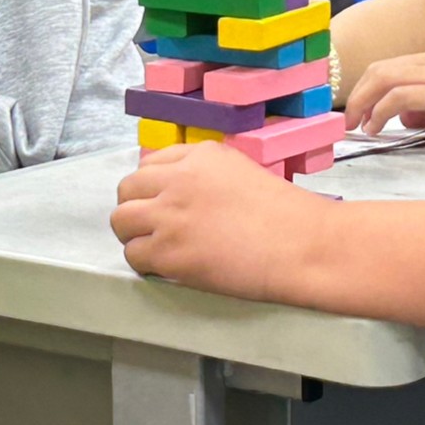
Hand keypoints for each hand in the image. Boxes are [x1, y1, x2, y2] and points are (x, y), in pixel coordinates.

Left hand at [112, 144, 338, 301]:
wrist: (303, 246)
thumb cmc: (288, 216)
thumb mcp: (245, 172)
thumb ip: (208, 176)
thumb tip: (184, 197)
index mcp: (200, 156)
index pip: (151, 164)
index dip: (153, 188)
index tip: (163, 203)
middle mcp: (178, 179)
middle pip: (128, 189)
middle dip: (136, 208)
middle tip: (154, 228)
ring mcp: (169, 215)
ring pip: (121, 221)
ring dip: (134, 235)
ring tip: (156, 249)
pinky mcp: (168, 253)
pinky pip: (134, 255)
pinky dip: (146, 264)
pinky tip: (167, 268)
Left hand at [348, 50, 424, 147]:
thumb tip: (408, 119)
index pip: (391, 68)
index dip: (367, 90)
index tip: (356, 116)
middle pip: (379, 69)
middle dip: (356, 95)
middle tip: (346, 123)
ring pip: (383, 77)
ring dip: (362, 103)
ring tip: (354, 128)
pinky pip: (400, 96)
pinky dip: (380, 111)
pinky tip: (376, 129)